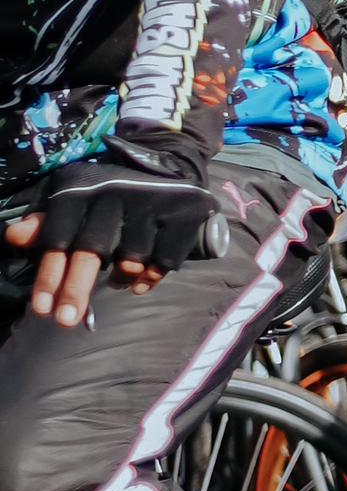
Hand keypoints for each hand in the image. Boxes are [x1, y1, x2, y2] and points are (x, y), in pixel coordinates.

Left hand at [27, 142, 211, 328]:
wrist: (168, 170)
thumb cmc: (107, 199)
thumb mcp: (73, 204)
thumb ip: (46, 225)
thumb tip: (12, 237)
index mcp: (81, 191)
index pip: (59, 239)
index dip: (49, 276)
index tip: (42, 310)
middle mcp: (114, 193)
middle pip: (91, 251)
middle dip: (76, 290)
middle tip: (65, 321)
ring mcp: (152, 202)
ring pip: (130, 260)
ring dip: (121, 279)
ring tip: (119, 280)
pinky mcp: (185, 212)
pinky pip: (164, 261)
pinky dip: (151, 278)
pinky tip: (142, 282)